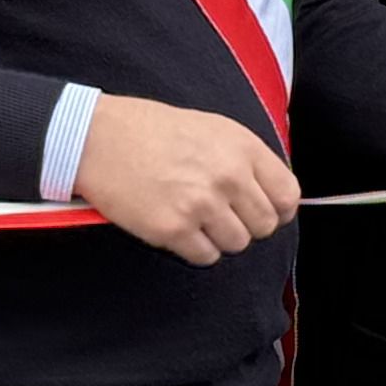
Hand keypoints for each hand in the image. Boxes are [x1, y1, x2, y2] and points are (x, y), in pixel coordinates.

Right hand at [77, 93, 296, 264]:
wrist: (98, 138)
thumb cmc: (151, 131)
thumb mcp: (212, 128)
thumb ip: (246, 159)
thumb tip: (272, 195)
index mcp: (241, 147)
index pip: (288, 195)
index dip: (278, 209)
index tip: (262, 211)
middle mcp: (227, 175)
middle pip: (265, 226)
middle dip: (246, 224)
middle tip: (220, 214)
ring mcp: (201, 204)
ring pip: (237, 244)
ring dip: (219, 237)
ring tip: (195, 217)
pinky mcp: (173, 229)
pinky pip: (206, 257)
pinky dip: (195, 249)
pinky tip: (177, 227)